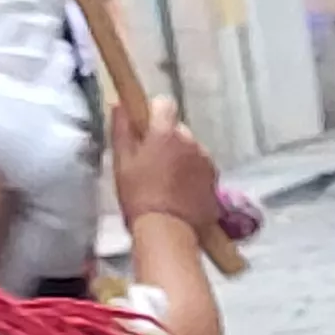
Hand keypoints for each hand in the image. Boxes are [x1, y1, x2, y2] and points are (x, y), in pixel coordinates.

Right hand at [110, 96, 222, 238]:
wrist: (168, 230)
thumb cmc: (138, 196)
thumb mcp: (122, 164)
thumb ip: (121, 131)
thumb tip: (119, 105)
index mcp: (165, 133)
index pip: (164, 104)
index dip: (153, 113)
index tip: (143, 129)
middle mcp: (190, 140)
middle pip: (177, 129)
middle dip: (166, 140)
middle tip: (150, 164)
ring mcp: (206, 159)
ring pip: (190, 149)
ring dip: (180, 158)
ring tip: (165, 183)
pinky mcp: (215, 178)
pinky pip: (201, 167)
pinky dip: (191, 174)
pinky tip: (179, 193)